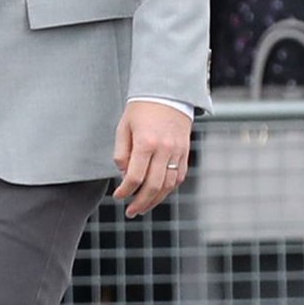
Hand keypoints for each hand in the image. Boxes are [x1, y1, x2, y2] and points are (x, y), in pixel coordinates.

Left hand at [112, 101, 191, 217]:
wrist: (167, 92)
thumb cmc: (140, 109)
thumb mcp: (124, 126)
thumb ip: (122, 152)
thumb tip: (123, 174)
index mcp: (145, 142)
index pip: (135, 176)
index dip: (125, 190)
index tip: (117, 196)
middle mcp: (164, 149)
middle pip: (153, 186)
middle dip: (140, 202)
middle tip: (131, 211)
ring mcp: (178, 152)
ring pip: (168, 186)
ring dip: (155, 200)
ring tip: (143, 207)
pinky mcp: (186, 152)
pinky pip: (179, 177)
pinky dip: (168, 189)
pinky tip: (158, 194)